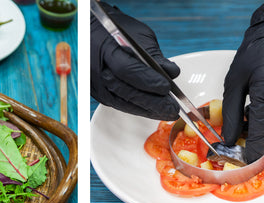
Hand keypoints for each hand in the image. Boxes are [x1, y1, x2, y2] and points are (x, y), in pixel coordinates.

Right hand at [91, 2, 180, 119]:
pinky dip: (138, 108)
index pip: (126, 69)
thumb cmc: (115, 29)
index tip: (167, 88)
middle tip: (172, 109)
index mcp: (104, 48)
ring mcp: (96, 85)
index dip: (148, 80)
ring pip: (123, 103)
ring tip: (166, 113)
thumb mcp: (137, 34)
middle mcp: (96, 70)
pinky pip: (120, 105)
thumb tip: (171, 73)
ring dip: (147, 110)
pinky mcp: (99, 94)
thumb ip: (154, 55)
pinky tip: (153, 111)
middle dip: (152, 102)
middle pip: (126, 91)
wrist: (92, 32)